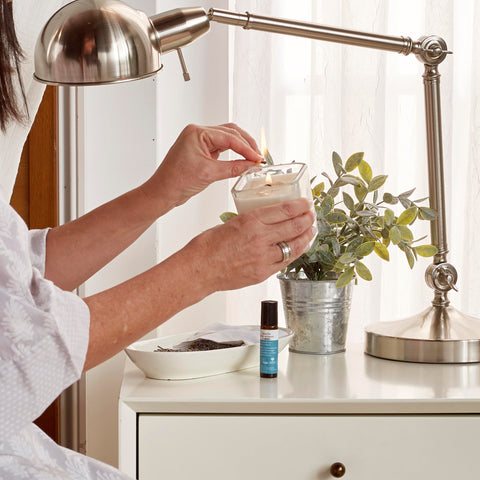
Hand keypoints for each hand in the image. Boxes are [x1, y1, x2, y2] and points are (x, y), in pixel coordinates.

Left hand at [143, 123, 262, 210]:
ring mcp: (199, 141)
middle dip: (246, 144)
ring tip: (252, 158)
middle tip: (258, 158)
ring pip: (227, 138)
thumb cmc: (177, 181)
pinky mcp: (201, 150)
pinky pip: (221, 147)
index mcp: (197, 133)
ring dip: (241, 147)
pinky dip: (233, 152)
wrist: (163, 192)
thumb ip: (233, 168)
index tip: (257, 158)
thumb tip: (251, 165)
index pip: (229, 137)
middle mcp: (198, 133)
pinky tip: (241, 159)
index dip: (246, 148)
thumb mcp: (209, 174)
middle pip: (230, 133)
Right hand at [185, 198, 315, 291]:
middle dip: (307, 219)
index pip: (285, 210)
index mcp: (251, 221)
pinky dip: (294, 253)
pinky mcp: (263, 273)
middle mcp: (260, 238)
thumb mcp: (231, 223)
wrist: (199, 270)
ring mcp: (263, 257)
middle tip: (311, 215)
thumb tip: (267, 221)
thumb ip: (252, 222)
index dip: (299, 206)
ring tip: (311, 231)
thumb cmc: (208, 246)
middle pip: (294, 226)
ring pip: (294, 245)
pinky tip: (298, 248)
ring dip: (306, 237)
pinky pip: (285, 262)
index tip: (305, 203)